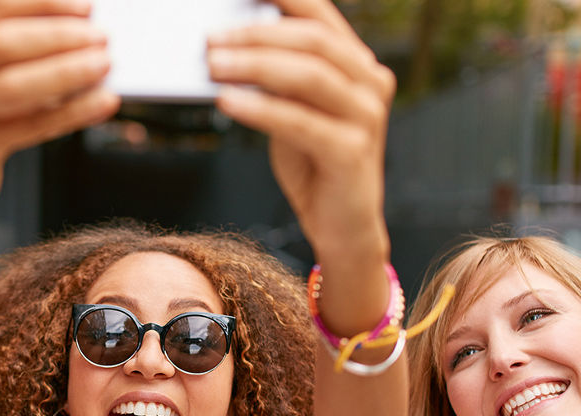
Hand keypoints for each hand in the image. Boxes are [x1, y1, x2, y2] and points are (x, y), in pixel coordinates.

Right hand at [0, 0, 120, 239]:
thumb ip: (4, 49)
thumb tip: (74, 27)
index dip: (42, 2)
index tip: (84, 5)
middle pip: (1, 41)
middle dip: (59, 35)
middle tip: (100, 37)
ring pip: (13, 83)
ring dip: (67, 70)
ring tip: (103, 65)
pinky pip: (28, 125)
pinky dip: (70, 112)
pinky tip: (99, 103)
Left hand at [207, 0, 394, 260]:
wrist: (344, 228)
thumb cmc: (313, 164)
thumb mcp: (293, 111)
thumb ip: (275, 78)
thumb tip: (221, 47)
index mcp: (358, 64)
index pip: (321, 15)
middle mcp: (371, 83)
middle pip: (312, 41)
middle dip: (256, 34)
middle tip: (210, 39)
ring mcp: (366, 117)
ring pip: (308, 75)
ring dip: (254, 65)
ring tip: (211, 64)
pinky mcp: (353, 152)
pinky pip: (300, 121)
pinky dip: (260, 108)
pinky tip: (227, 101)